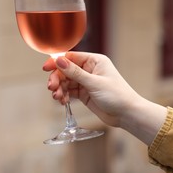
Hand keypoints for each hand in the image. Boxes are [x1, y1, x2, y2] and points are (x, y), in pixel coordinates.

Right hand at [42, 52, 166, 144]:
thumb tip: (59, 60)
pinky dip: (65, 95)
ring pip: (66, 82)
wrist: (127, 114)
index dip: (57, 62)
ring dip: (60, 89)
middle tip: (51, 88)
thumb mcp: (94, 83)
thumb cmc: (116, 95)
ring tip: (58, 98)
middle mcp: (89, 69)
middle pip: (66, 71)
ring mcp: (87, 82)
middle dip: (57, 79)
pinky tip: (63, 101)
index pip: (71, 57)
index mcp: (94, 61)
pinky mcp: (85, 94)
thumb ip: (75, 72)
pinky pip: (70, 92)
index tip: (46, 68)